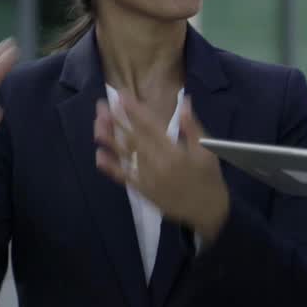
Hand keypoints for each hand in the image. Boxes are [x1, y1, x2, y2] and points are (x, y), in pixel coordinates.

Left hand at [94, 92, 230, 241]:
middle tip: (102, 104)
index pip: (150, 125)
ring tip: (97, 124)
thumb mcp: (207, 148)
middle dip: (116, 119)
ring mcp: (148, 178)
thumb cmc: (209, 177)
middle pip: (133, 137)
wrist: (208, 210)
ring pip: (125, 154)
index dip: (134, 110)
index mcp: (174, 150)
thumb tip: (185, 101)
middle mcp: (157, 162)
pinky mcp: (143, 190)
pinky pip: (124, 177)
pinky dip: (111, 167)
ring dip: (109, 139)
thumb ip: (192, 126)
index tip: (121, 96)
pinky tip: (99, 155)